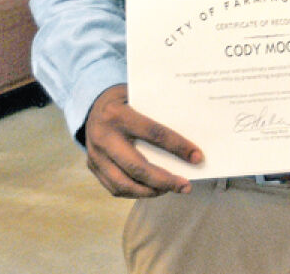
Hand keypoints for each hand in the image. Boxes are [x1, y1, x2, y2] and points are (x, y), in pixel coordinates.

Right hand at [83, 84, 202, 197]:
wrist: (93, 105)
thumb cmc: (126, 100)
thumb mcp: (140, 97)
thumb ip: (159, 113)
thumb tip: (188, 137)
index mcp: (119, 115)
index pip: (153, 133)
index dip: (177, 147)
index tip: (197, 157)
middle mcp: (104, 137)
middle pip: (137, 166)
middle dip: (164, 180)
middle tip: (185, 186)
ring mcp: (95, 155)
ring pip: (123, 183)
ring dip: (150, 191)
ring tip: (170, 189)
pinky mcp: (92, 166)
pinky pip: (114, 187)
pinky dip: (135, 193)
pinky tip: (152, 190)